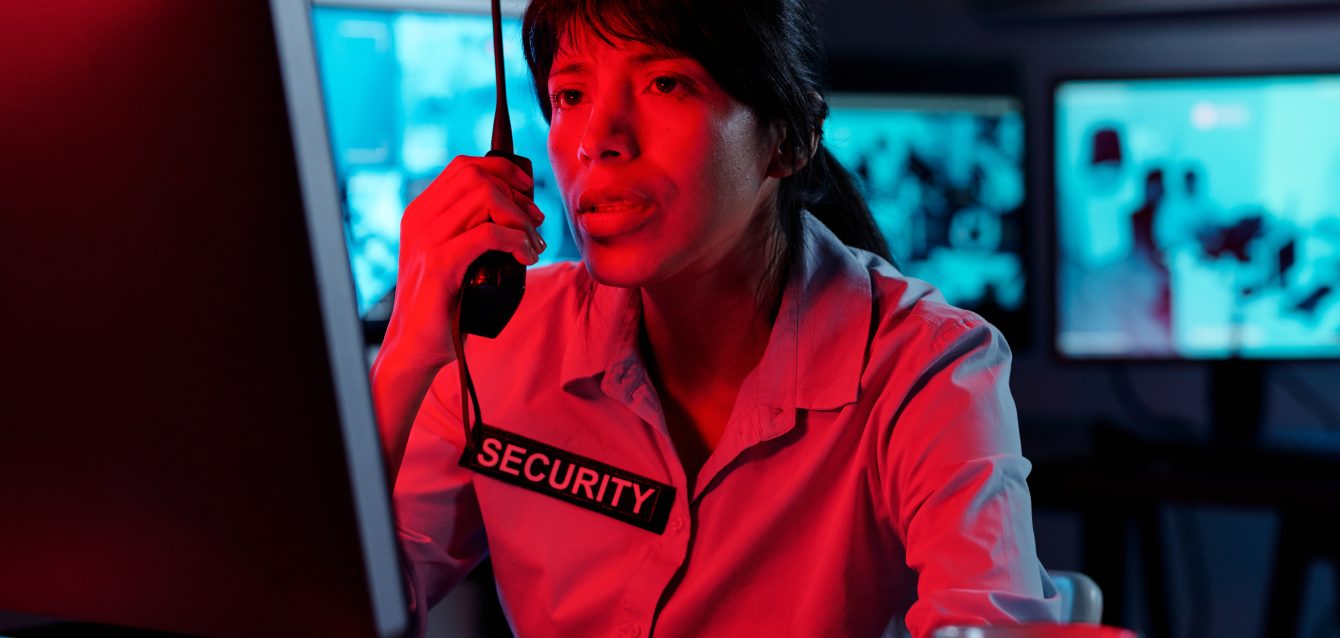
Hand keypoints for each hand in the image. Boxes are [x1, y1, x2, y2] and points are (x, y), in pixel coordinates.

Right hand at [380, 155, 545, 371]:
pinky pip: (488, 235)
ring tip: (533, 244)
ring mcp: (426, 240)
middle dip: (516, 195)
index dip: (502, 169)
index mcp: (421, 212)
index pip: (464, 166)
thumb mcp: (455, 256)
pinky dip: (516, 241)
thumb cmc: (444, 304)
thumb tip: (519, 208)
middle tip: (535, 224)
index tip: (526, 191)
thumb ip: (471, 229)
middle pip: (478, 177)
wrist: (415, 346)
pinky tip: (526, 257)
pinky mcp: (438, 265)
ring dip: (520, 219)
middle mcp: (420, 219)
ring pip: (485, 198)